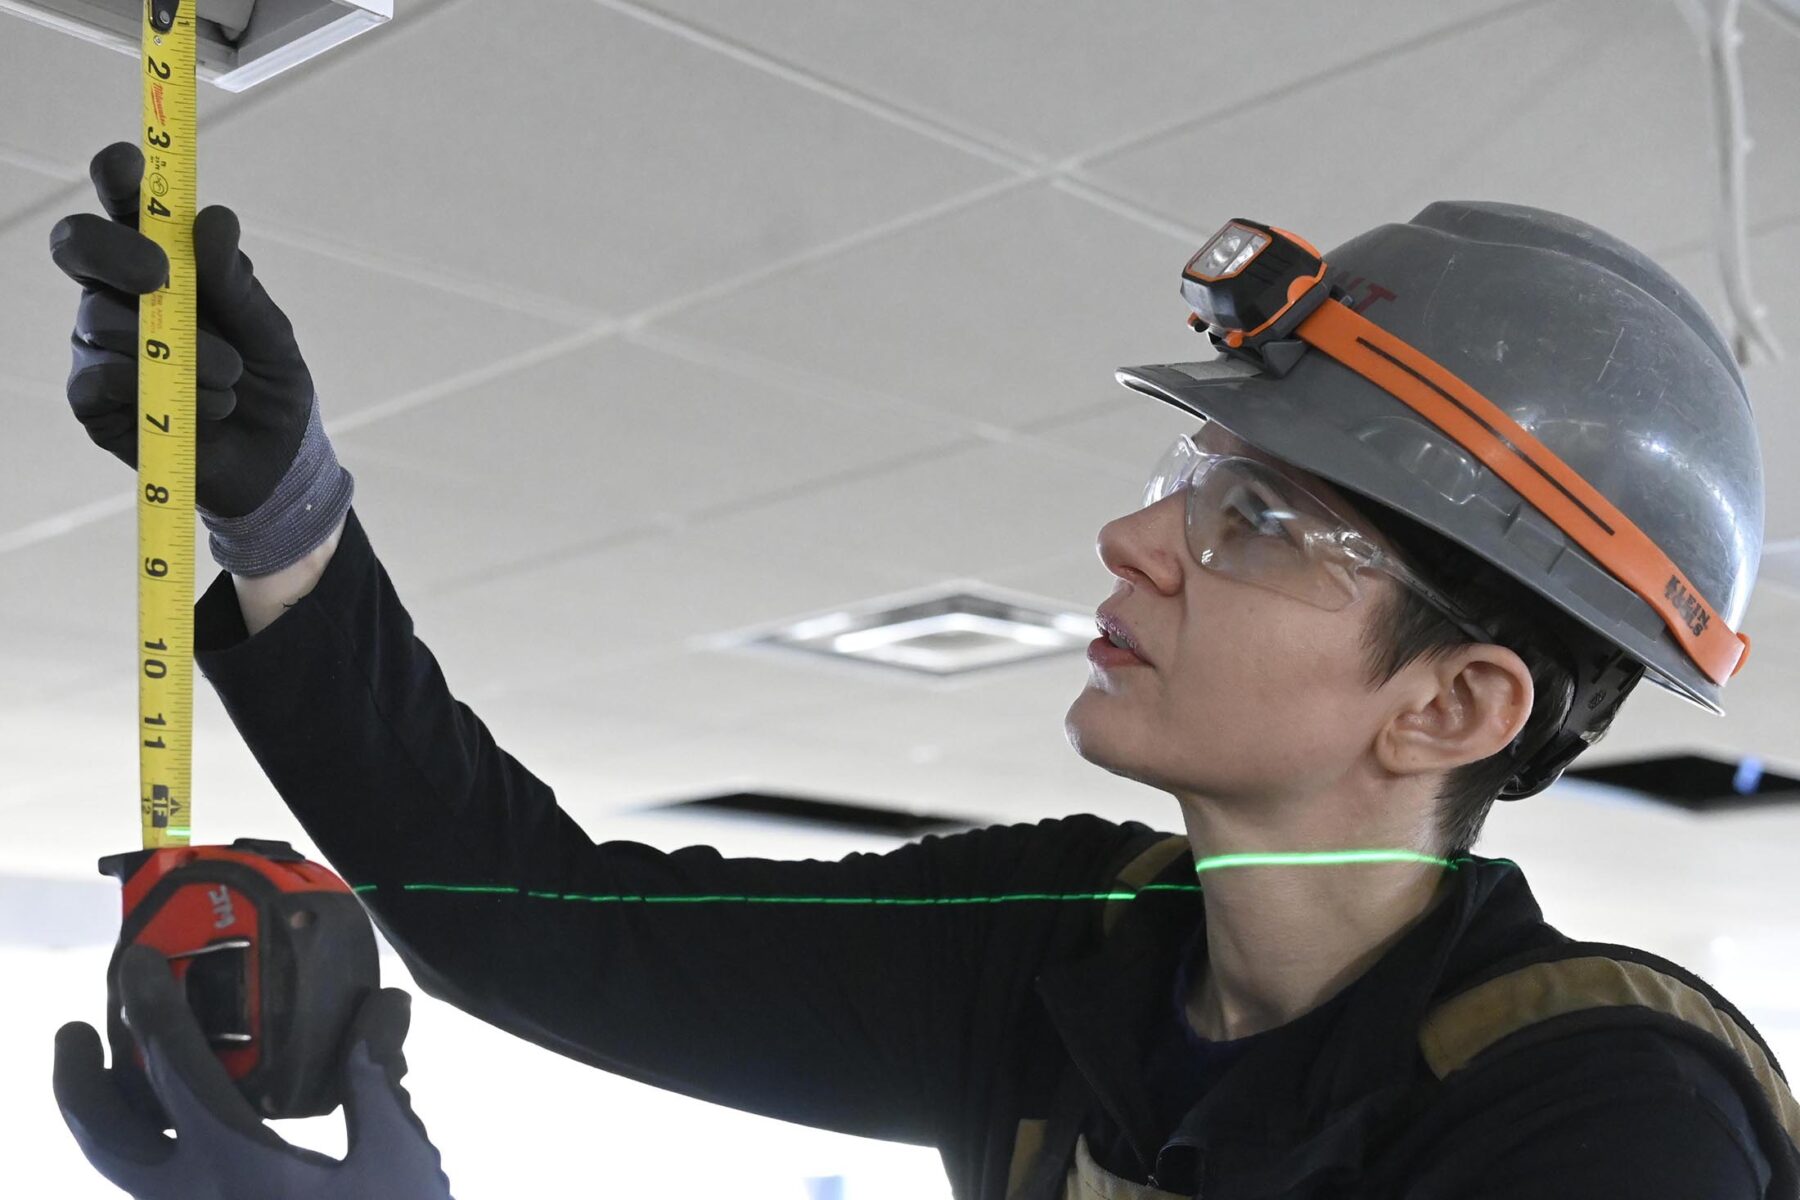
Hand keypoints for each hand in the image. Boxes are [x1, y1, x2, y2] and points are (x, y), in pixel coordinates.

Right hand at [49, 141, 318, 518]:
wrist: (275, 464)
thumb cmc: (269, 386)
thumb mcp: (271, 334)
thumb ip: (239, 283)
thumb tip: (213, 219)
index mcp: (164, 261)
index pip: (124, 203)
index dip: (116, 176)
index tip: (127, 168)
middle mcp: (119, 293)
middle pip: (78, 244)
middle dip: (116, 252)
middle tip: (162, 276)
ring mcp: (98, 342)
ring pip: (100, 318)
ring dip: (177, 349)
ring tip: (230, 378)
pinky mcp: (92, 398)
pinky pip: (97, 377)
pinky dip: (154, 389)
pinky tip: (204, 408)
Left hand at [53, 944, 453, 1199]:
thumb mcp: (398, 1159)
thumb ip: (378, 1081)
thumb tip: (379, 1007)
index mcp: (235, 1168)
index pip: (176, 1072)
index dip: (152, 1011)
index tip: (135, 964)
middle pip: (107, 1137)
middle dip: (79, 1082)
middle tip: (76, 1029)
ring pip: (122, 1169)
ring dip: (105, 1115)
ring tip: (108, 1068)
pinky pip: (157, 1185)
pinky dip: (146, 1145)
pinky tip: (182, 1125)